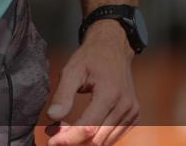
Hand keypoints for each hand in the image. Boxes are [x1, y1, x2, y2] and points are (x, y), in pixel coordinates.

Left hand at [45, 21, 139, 145]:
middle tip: (54, 132)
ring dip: (84, 140)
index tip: (52, 141)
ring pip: (105, 141)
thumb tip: (52, 117)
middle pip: (97, 138)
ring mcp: (132, 112)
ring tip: (63, 130)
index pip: (89, 127)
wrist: (113, 48)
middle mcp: (125, 106)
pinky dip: (96, 136)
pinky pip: (113, 135)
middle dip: (74, 140)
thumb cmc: (91, 57)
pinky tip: (79, 128)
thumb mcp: (72, 70)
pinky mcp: (133, 116)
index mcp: (110, 93)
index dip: (69, 138)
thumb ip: (63, 94)